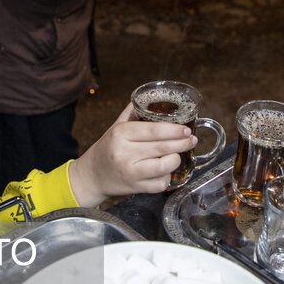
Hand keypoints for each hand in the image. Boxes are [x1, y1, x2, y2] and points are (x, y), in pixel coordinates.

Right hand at [67, 103, 196, 206]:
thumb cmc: (107, 148)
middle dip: (182, 143)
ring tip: (177, 155)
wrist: (92, 175)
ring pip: (163, 166)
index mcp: (120, 133)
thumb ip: (134, 112)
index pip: (153, 130)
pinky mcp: (134, 187)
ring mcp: (129, 171)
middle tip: (191, 140)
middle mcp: (124, 152)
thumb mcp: (116, 126)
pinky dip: (167, 177)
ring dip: (176, 160)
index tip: (186, 129)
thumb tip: (154, 95)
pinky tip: (165, 171)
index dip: (174, 130)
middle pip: (162, 147)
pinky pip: (159, 184)